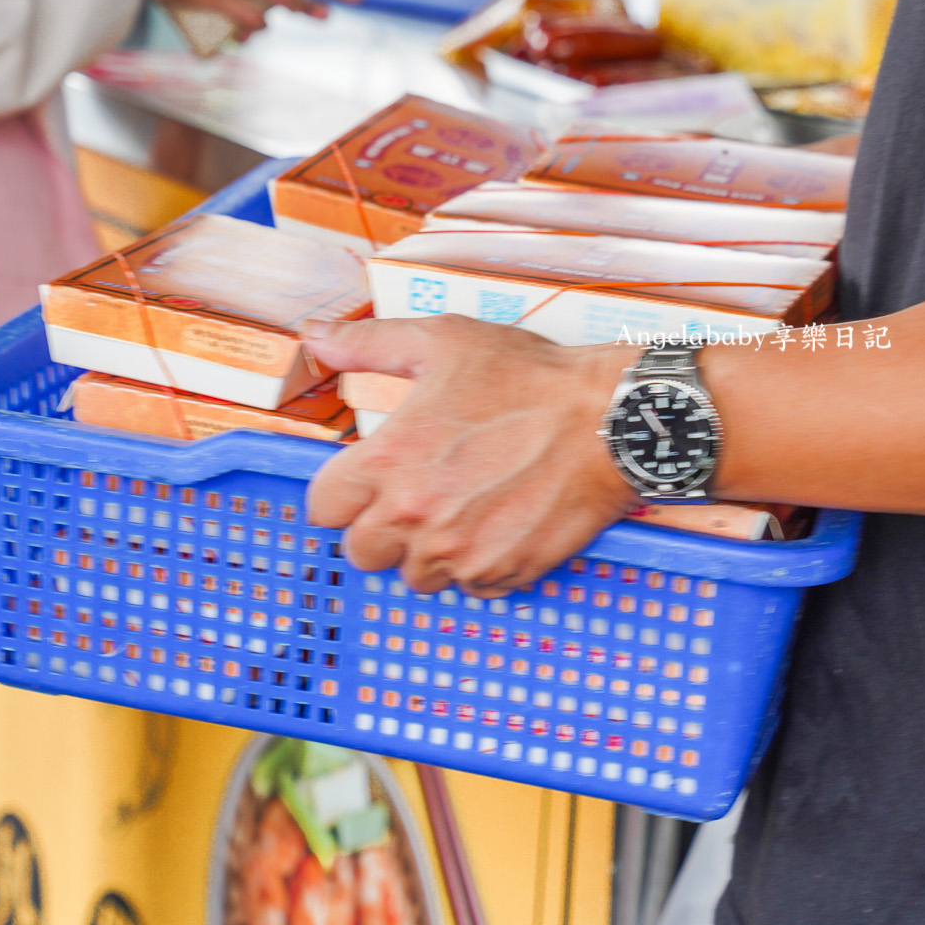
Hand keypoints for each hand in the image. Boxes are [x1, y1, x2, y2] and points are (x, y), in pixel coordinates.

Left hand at [302, 316, 635, 596]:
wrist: (608, 420)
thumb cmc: (530, 379)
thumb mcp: (444, 342)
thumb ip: (368, 344)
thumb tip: (315, 338)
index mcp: (388, 463)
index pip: (323, 509)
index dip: (344, 492)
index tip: (370, 480)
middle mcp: (415, 516)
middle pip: (362, 551)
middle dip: (382, 526)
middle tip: (420, 495)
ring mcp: (459, 552)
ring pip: (415, 575)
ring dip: (429, 551)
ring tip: (464, 509)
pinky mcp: (502, 572)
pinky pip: (469, 586)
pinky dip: (478, 564)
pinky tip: (500, 523)